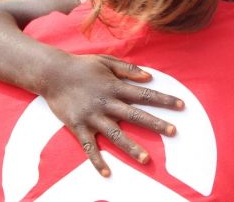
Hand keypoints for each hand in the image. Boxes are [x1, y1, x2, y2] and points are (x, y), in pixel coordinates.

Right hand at [41, 54, 183, 176]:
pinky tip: (107, 173)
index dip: (164, 100)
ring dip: (131, 147)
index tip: (182, 105)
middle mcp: (106, 103)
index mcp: (115, 87)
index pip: (145, 94)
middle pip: (135, 115)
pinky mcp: (78, 126)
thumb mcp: (107, 61)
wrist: (52, 73)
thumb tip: (149, 77)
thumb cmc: (81, 66)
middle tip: (173, 132)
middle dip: (155, 124)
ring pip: (115, 135)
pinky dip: (97, 161)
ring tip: (146, 159)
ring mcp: (92, 116)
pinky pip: (89, 147)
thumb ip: (128, 69)